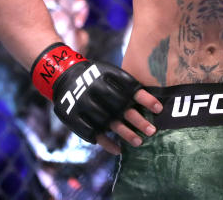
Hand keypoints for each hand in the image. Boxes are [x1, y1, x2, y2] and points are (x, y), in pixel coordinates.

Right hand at [32, 43, 161, 154]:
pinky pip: (92, 133)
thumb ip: (125, 83)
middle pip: (120, 108)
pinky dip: (106, 143)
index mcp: (104, 77)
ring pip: (108, 123)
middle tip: (152, 131)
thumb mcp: (107, 71)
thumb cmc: (94, 75)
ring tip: (139, 142)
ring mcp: (84, 105)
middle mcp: (94, 91)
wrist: (63, 76)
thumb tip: (150, 99)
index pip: (129, 89)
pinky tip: (119, 149)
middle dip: (138, 121)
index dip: (145, 99)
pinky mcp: (75, 117)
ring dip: (125, 134)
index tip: (159, 109)